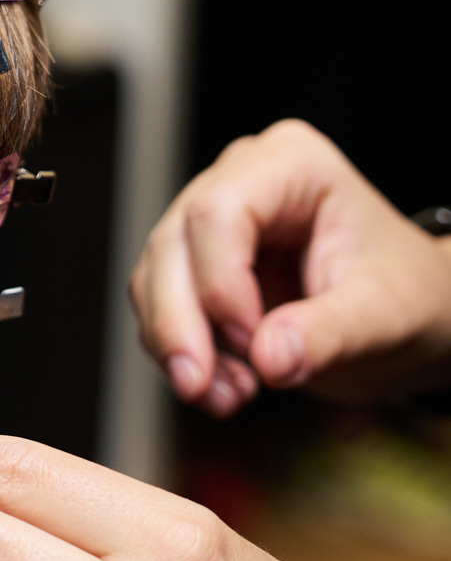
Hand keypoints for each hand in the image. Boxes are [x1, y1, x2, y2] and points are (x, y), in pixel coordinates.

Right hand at [128, 119, 450, 416]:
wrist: (406, 317)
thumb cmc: (407, 294)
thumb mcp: (386, 314)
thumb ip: (331, 332)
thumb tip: (269, 358)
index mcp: (292, 163)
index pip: (219, 209)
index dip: (222, 284)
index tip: (259, 347)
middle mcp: (240, 179)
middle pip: (173, 243)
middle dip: (180, 325)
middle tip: (202, 389)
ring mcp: (212, 221)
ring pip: (154, 277)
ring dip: (177, 346)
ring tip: (229, 398)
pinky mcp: (197, 264)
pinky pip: (160, 306)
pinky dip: (181, 353)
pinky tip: (226, 388)